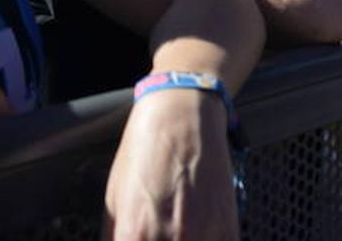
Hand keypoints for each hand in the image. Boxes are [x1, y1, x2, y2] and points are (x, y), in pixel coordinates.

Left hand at [103, 90, 237, 240]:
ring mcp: (204, 233)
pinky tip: (198, 236)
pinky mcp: (228, 225)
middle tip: (158, 236)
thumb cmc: (144, 150)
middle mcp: (171, 237)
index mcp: (133, 234)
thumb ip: (113, 237)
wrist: (183, 113)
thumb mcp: (113, 198)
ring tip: (177, 234)